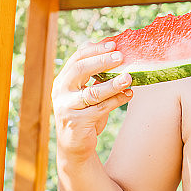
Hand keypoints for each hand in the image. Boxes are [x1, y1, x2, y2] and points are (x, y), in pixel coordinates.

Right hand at [52, 40, 132, 162]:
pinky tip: (129, 95)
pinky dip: (117, 100)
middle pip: (80, 70)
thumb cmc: (84, 114)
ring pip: (93, 92)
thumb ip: (95, 77)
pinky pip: (101, 108)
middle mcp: (61, 92)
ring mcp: (67, 107)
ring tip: (129, 77)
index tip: (113, 44)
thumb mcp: (86, 93)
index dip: (95, 50)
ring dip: (113, 84)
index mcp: (63, 81)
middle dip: (102, 61)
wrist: (75, 146)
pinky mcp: (77, 122)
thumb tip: (113, 53)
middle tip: (120, 56)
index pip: (77, 58)